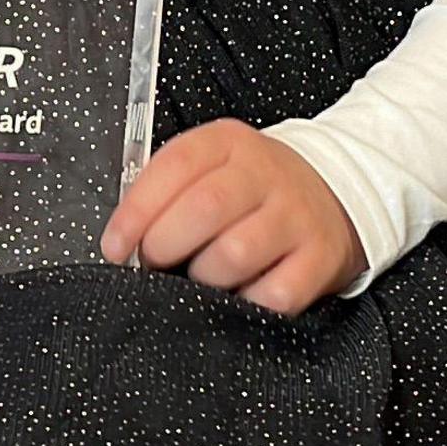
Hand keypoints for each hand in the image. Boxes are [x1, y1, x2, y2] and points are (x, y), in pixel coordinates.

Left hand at [98, 118, 368, 315]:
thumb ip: (169, 192)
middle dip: (164, 246)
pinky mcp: (321, 257)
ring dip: (203, 278)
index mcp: (228, 143)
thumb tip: (123, 241)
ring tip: (199, 278)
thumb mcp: (213, 167)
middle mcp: (266, 173)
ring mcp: (297, 215)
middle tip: (155, 263)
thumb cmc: (251, 190)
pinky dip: (247, 303)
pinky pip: (274, 294)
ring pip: (235, 254)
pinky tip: (239, 294)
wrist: (332, 193)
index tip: (114, 246)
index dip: (136, 211)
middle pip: (204, 208)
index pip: (175, 166)